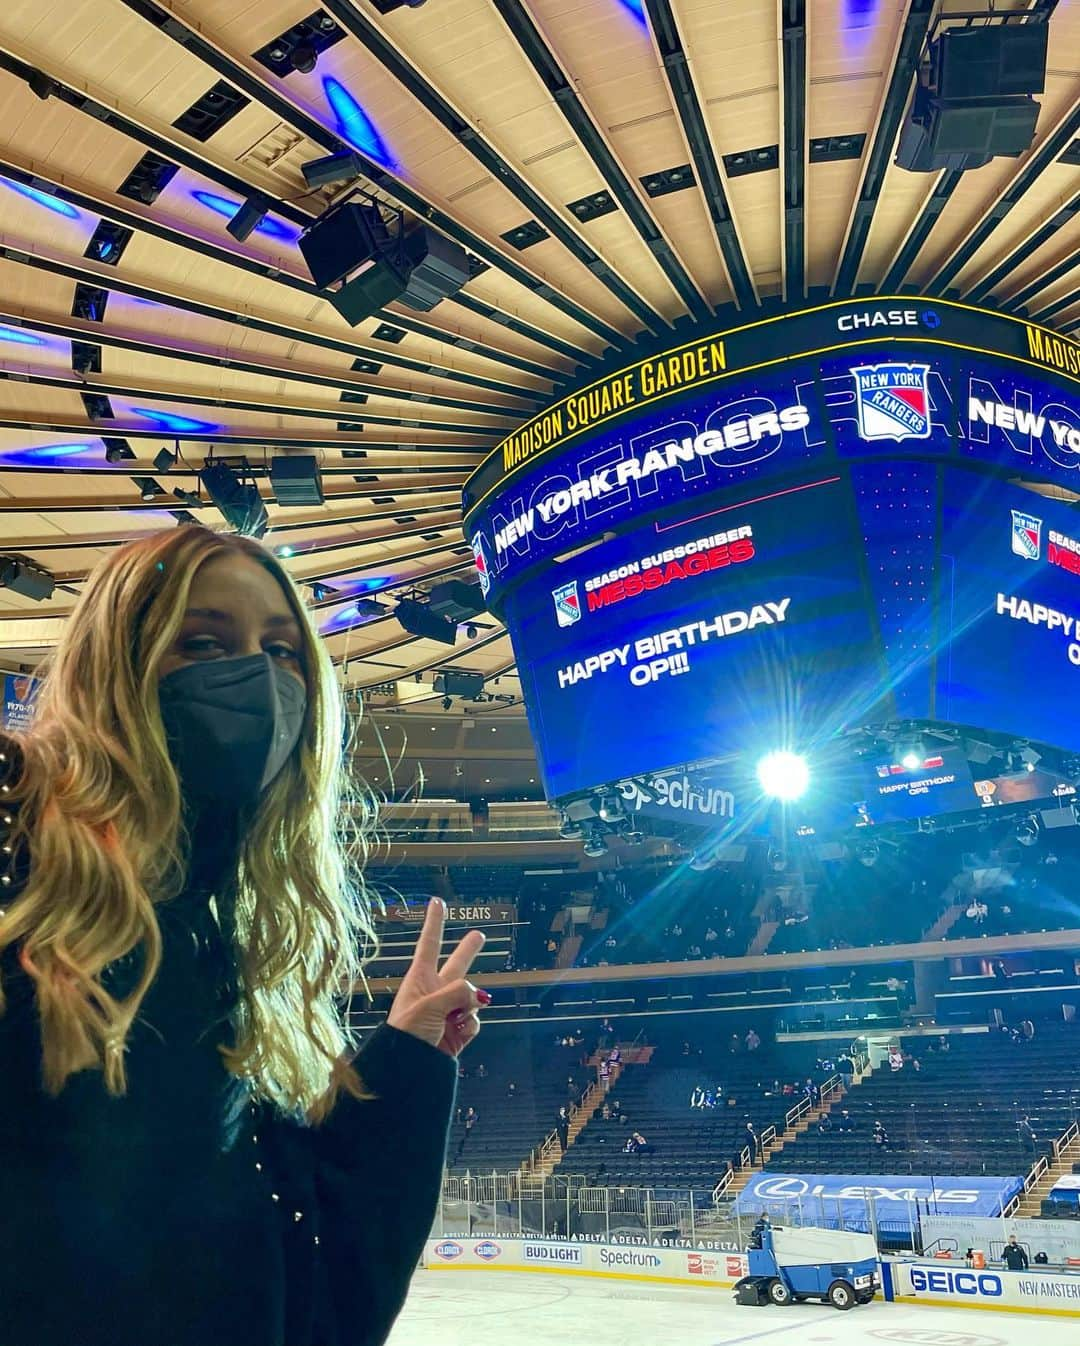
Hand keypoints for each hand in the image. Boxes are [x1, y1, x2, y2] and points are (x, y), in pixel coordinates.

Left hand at [387, 898, 487, 1056]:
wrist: (408, 1070)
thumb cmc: (407, 1033)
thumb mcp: (428, 1004)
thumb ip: (458, 992)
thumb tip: (479, 996)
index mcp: (419, 979)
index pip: (429, 944)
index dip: (435, 922)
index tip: (437, 902)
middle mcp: (435, 992)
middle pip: (457, 965)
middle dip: (468, 951)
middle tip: (478, 936)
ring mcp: (448, 1011)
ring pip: (472, 997)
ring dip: (470, 1004)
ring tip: (455, 1017)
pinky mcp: (458, 1031)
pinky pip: (475, 1020)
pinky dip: (471, 1025)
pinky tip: (458, 1032)